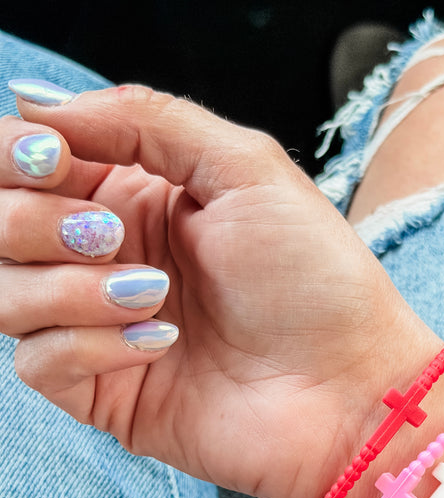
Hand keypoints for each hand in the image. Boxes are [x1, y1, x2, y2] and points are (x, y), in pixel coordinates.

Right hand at [0, 84, 438, 497]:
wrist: (350, 384)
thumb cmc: (316, 277)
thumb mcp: (248, 168)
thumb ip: (147, 120)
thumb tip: (36, 102)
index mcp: (139, 198)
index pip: (30, 162)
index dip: (20, 156)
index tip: (57, 160)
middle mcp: (111, 258)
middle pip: (2, 224)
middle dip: (38, 221)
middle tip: (111, 235)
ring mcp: (103, 327)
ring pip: (6, 293)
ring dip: (71, 287)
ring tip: (154, 295)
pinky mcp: (106, 390)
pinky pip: (40, 362)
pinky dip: (90, 345)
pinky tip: (162, 344)